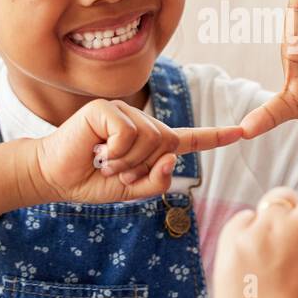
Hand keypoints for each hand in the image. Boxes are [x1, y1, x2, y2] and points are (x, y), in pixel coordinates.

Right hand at [25, 98, 241, 203]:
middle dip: (141, 168)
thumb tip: (174, 157)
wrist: (54, 177)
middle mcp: (141, 122)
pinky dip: (115, 150)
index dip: (215, 137)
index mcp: (151, 141)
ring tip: (103, 161)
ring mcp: (124, 111)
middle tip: (113, 170)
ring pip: (150, 139)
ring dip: (126, 161)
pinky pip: (129, 134)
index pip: (188, 138)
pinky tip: (96, 150)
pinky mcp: (107, 108)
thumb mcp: (131, 189)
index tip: (243, 132)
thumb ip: (157, 181)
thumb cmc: (91, 181)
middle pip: (166, 144)